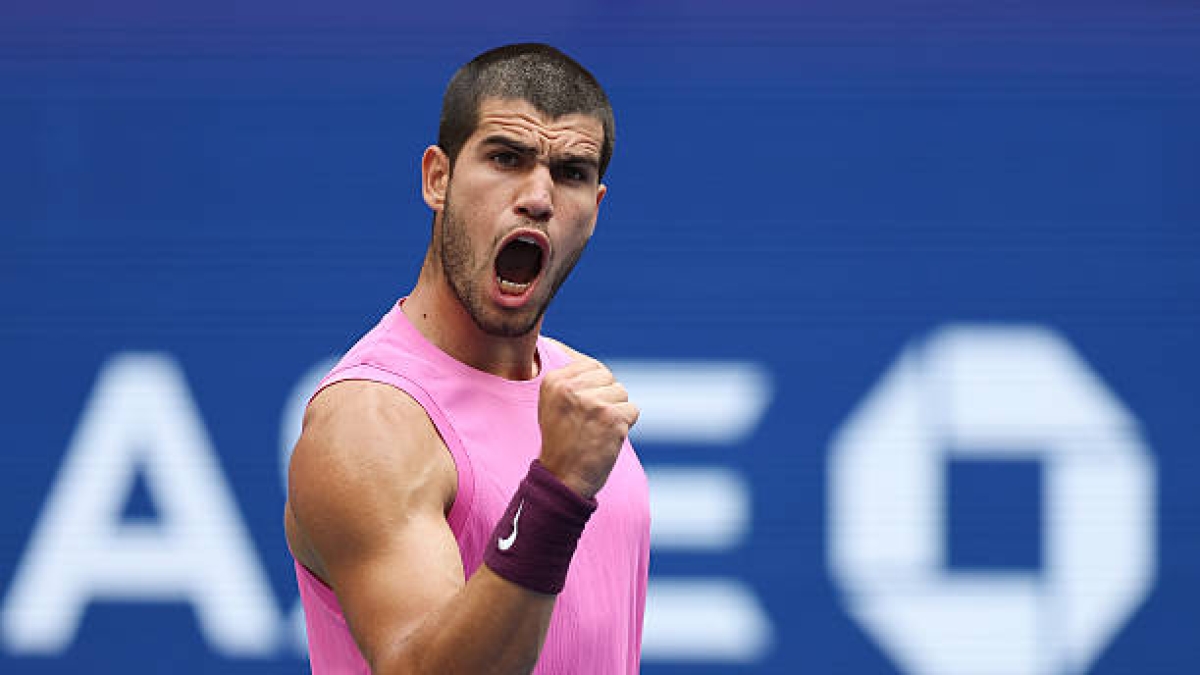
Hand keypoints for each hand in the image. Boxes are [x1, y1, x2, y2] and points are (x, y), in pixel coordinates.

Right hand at [537, 354, 638, 499]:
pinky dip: (625, 425)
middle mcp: (571, 388)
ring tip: (597, 430)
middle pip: (608, 378)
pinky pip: (633, 410)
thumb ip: (568, 380)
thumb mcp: (552, 404)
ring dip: (617, 412)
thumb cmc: (560, 442)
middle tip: (591, 422)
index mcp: (553, 381)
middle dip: (606, 398)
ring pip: (622, 393)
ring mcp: (592, 402)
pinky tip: (607, 438)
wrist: (562, 479)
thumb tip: (582, 357)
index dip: (595, 388)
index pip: (592, 367)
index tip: (583, 410)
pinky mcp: (612, 418)